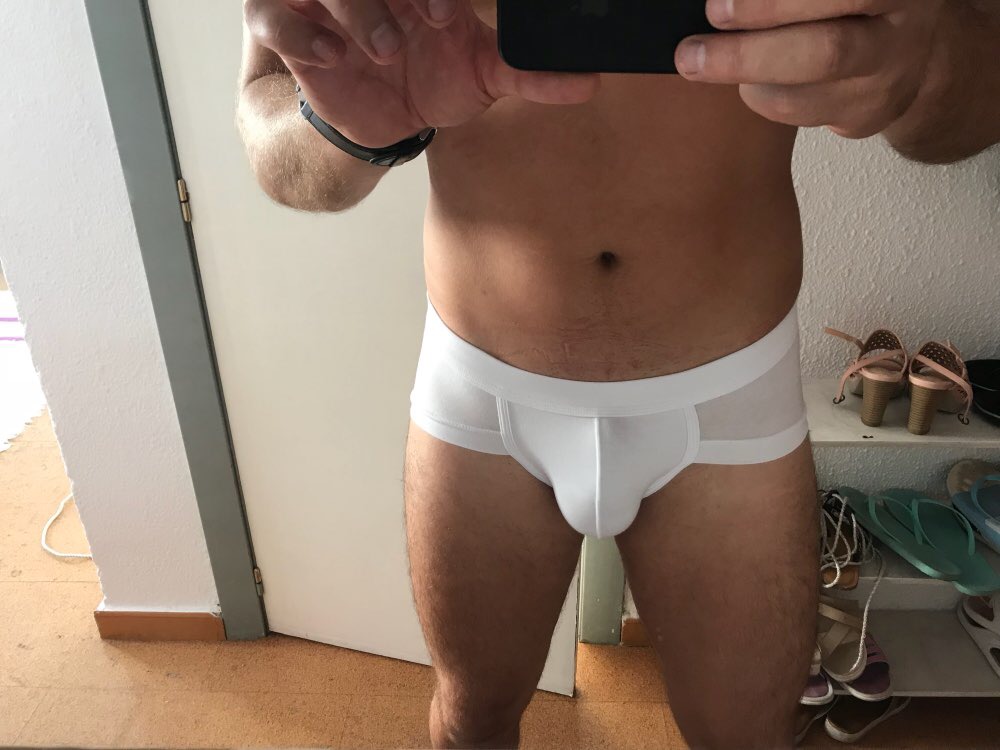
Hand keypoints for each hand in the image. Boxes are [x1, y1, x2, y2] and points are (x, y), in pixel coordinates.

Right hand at [244, 0, 599, 146]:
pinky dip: (301, 34)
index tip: (449, 18)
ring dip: (356, 9)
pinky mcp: (290, 29)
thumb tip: (588, 81)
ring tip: (382, 50)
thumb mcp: (484, 76)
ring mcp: (327, 2)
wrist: (385, 120)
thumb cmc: (432, 81)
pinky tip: (334, 57)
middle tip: (426, 23)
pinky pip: (273, 18)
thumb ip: (530, 73)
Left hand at [674, 0, 945, 137]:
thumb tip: (725, 3)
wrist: (914, 45)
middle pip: (826, 53)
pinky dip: (759, 96)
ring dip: (744, 80)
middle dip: (748, 55)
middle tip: (691, 53)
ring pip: (801, 98)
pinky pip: (795, 116)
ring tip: (705, 59)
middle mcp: (901, 34)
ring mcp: (886, 84)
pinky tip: (749, 77)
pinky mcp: (864, 119)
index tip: (718, 8)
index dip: (772, 6)